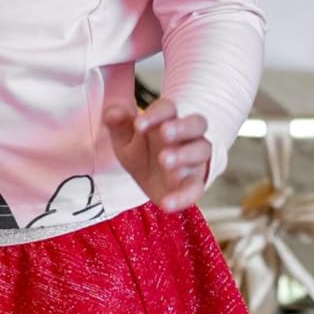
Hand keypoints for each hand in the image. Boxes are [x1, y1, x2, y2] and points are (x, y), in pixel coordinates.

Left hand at [102, 95, 211, 212]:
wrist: (152, 180)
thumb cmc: (141, 151)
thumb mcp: (125, 138)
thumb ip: (119, 124)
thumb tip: (111, 113)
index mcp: (168, 119)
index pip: (168, 109)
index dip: (155, 115)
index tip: (138, 125)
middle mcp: (187, 136)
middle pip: (196, 123)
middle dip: (181, 126)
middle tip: (164, 132)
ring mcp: (195, 159)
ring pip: (202, 149)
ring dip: (185, 154)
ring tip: (164, 159)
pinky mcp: (194, 183)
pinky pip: (196, 188)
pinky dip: (184, 196)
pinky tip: (167, 204)